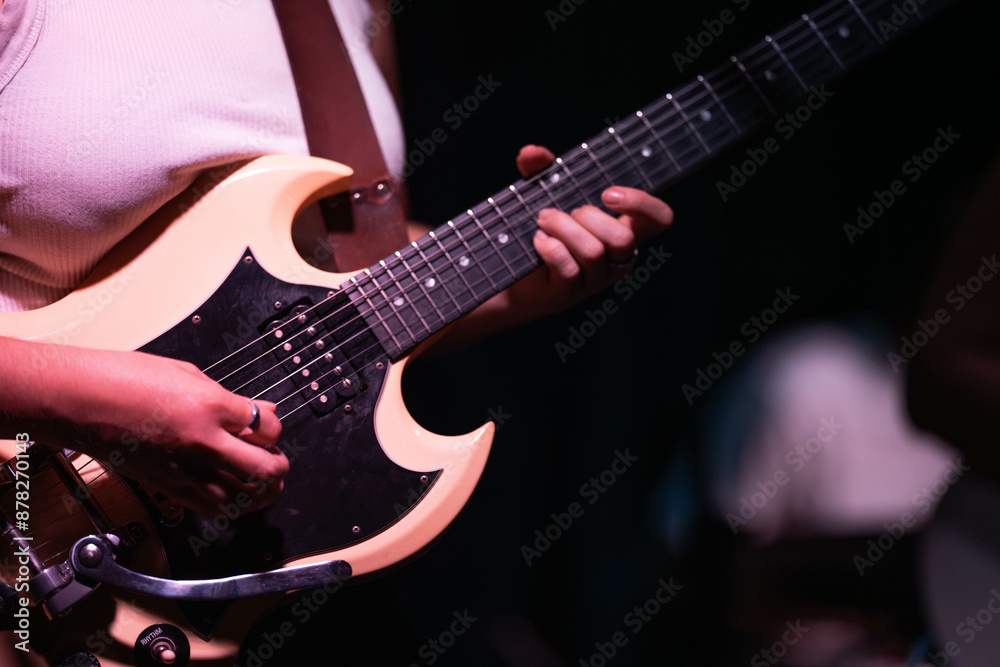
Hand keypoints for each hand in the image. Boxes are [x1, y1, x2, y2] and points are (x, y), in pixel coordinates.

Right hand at [2, 339, 287, 514]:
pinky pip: (211, 507)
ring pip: (242, 498)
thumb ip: (229, 398)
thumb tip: (261, 409)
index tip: (268, 426)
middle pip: (264, 469)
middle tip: (277, 459)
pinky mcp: (166, 487)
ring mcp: (184, 469)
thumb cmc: (125, 379)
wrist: (78, 401)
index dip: (274, 429)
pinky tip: (235, 494)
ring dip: (261, 493)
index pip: (268, 428)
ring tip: (265, 483)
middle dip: (279, 466)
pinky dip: (232, 505)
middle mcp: (203, 443)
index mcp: (211, 407)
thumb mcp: (187, 375)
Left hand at [507, 144, 673, 318]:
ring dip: (562, 228)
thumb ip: (541, 169)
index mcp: (622, 229)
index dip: (642, 204)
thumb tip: (532, 153)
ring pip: (592, 252)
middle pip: (623, 239)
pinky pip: (568, 269)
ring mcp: (594, 279)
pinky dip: (549, 248)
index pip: (659, 219)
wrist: (505, 269)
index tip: (607, 194)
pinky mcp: (568, 294)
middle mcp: (616, 259)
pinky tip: (537, 241)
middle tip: (561, 212)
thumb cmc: (536, 229)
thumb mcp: (542, 193)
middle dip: (588, 217)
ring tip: (542, 222)